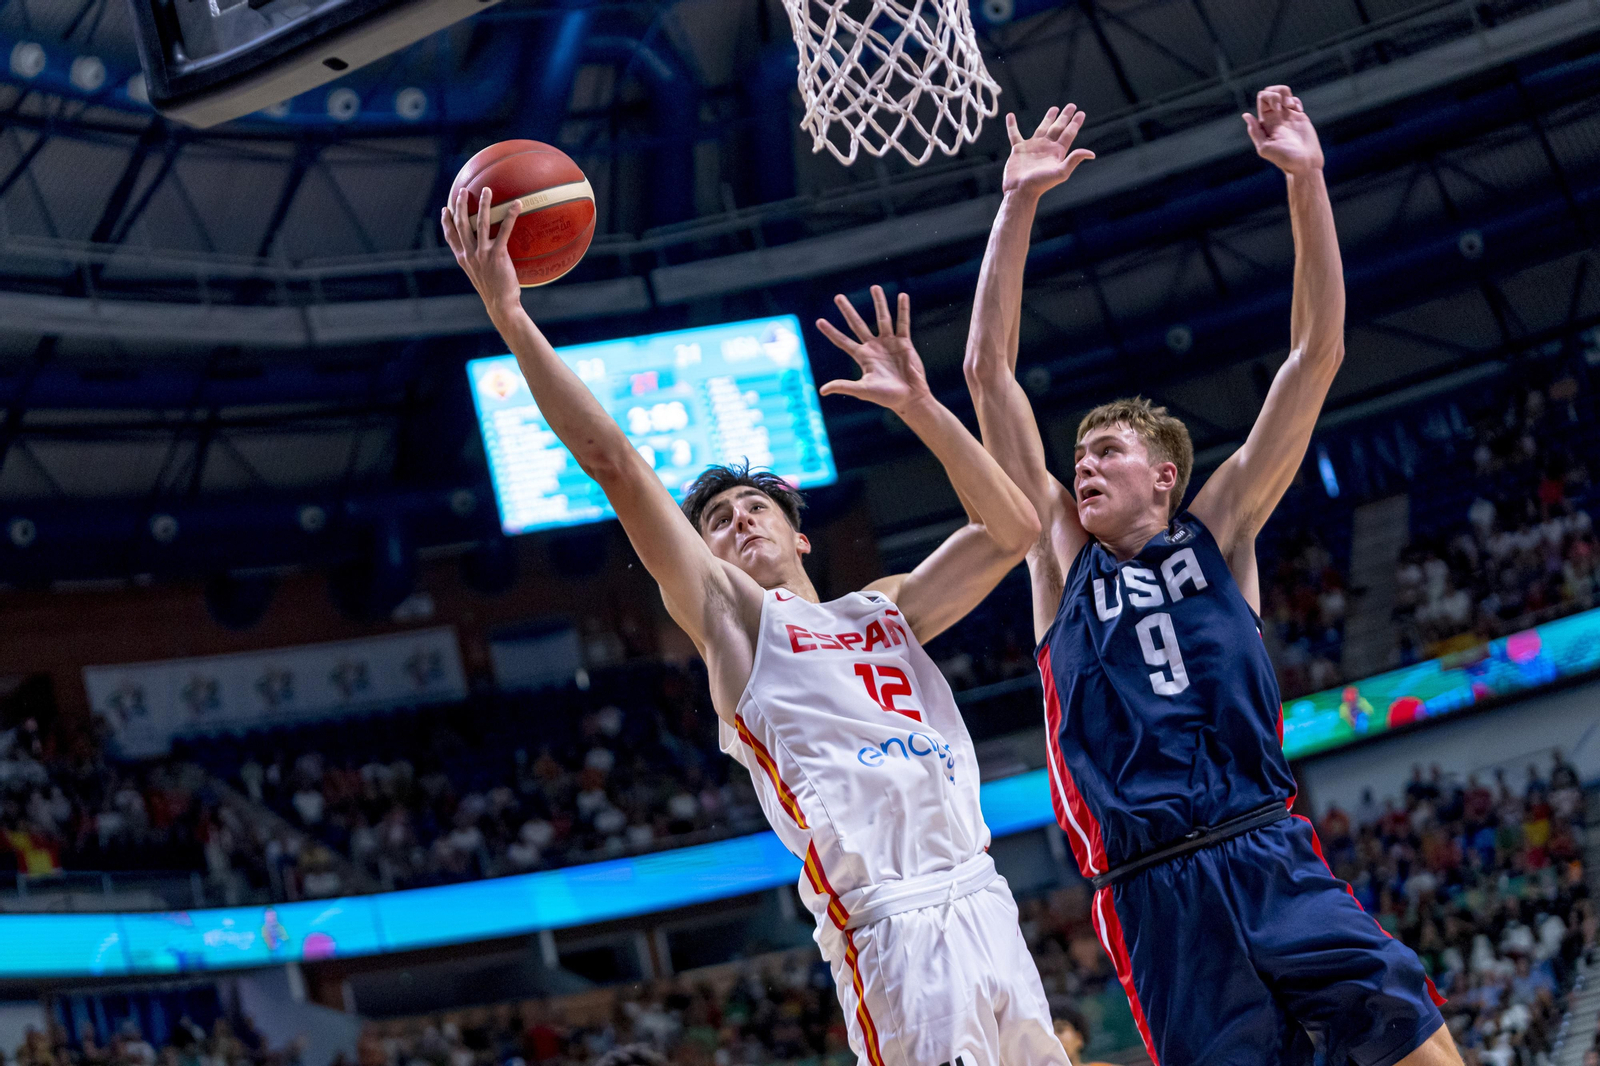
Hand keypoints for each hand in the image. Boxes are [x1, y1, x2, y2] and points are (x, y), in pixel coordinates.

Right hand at [441, 187, 523, 317]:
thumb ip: (479, 263)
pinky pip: (504, 231)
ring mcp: (482, 254)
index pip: (450, 237)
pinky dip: (511, 216)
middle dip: (460, 205)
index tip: (445, 209)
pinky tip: (517, 205)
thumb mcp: (481, 277)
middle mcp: (469, 254)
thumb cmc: (494, 293)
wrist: (500, 305)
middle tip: (462, 191)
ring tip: (486, 190)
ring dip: (483, 204)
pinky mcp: (497, 255)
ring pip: (480, 223)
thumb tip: (487, 255)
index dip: (446, 222)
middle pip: (461, 225)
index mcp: (463, 259)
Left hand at [816, 286, 930, 414]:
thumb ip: (844, 386)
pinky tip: (902, 295)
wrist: (909, 398)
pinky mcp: (904, 343)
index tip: (819, 321)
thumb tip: (821, 390)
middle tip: (838, 296)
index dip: (830, 332)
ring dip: (879, 302)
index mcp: (862, 357)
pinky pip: (903, 323)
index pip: (842, 341)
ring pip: (882, 318)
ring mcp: (889, 343)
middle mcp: (873, 347)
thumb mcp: (862, 390)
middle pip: (857, 324)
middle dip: (848, 310)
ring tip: (874, 286)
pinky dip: (903, 309)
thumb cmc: (886, 397)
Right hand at [1001, 104, 1094, 198]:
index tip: (1081, 113)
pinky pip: (1014, 134)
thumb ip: (1074, 160)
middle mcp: (1046, 147)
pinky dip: (1012, 126)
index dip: (1075, 123)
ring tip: (1054, 108)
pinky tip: (1010, 116)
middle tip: (1071, 106)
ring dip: (1048, 118)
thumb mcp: (1060, 172)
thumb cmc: (1040, 184)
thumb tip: (1091, 154)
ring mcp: (1032, 147)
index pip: (1069, 134)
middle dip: (1065, 117)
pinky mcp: (1018, 149)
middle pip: (1058, 128)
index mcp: (1057, 152)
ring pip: (1042, 128)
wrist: (1021, 191)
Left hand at [1244, 86, 1323, 175]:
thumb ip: (1255, 132)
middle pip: (1271, 91)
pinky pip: (1294, 100)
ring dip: (1287, 94)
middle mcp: (1274, 117)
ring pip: (1283, 93)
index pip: (1262, 98)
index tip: (1277, 110)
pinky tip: (1299, 110)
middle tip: (1284, 106)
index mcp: (1265, 123)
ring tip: (1292, 106)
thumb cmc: (1285, 159)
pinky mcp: (1299, 117)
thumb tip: (1246, 115)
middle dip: (1278, 93)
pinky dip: (1295, 100)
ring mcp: (1287, 116)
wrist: (1305, 164)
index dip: (1269, 98)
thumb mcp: (1265, 148)